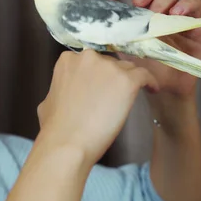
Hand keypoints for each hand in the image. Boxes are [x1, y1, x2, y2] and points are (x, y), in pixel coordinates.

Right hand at [36, 49, 158, 165]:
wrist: (67, 143)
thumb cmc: (55, 127)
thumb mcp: (48, 100)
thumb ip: (61, 88)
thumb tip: (65, 93)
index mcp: (68, 60)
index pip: (90, 60)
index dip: (97, 74)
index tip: (101, 85)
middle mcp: (89, 57)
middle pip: (110, 63)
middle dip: (112, 77)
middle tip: (113, 96)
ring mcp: (109, 67)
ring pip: (127, 69)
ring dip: (129, 81)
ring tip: (131, 97)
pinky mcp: (127, 81)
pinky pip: (145, 75)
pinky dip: (150, 82)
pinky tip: (152, 89)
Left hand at [97, 0, 200, 99]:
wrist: (161, 92)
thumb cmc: (143, 67)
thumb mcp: (126, 45)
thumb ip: (117, 23)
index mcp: (151, 15)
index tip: (138, 2)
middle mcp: (170, 16)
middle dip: (163, 1)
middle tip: (156, 14)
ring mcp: (189, 25)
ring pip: (192, 2)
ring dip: (186, 3)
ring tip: (178, 13)